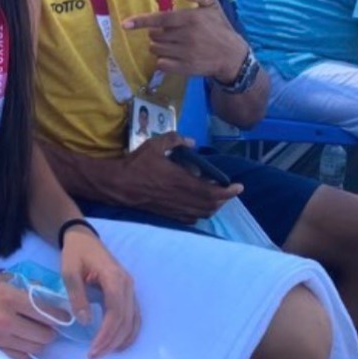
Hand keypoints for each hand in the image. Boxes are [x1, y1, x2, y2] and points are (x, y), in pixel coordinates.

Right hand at [0, 273, 58, 358]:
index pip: (46, 312)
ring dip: (40, 342)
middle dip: (52, 331)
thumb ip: (27, 284)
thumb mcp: (3, 277)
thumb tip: (48, 292)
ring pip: (34, 349)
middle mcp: (7, 320)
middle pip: (44, 335)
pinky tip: (24, 342)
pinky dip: (27, 351)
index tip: (65, 316)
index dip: (61, 316)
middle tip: (50, 325)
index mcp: (11, 298)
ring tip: (38, 334)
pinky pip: (20, 357)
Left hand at [59, 227, 140, 358]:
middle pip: (126, 320)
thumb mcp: (69, 270)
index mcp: (113, 277)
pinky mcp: (129, 292)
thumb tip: (86, 321)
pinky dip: (129, 333)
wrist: (83, 238)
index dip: (106, 334)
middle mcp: (127, 284)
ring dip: (121, 341)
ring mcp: (131, 288)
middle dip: (111, 342)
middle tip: (94, 357)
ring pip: (133, 321)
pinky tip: (118, 344)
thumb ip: (77, 295)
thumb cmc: (76, 253)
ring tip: (104, 354)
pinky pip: (134, 316)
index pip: (115, 312)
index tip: (92, 350)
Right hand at [119, 132, 242, 222]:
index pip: (213, 191)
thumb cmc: (136, 164)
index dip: (229, 191)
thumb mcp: (154, 145)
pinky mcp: (167, 214)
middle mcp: (182, 198)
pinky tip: (198, 206)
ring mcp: (175, 209)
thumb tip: (191, 141)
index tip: (239, 187)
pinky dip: (200, 213)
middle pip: (211, 205)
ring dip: (214, 207)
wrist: (118, 185)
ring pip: (202, 213)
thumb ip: (174, 140)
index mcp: (182, 181)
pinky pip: (190, 218)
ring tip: (216, 197)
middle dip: (224, 199)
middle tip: (229, 191)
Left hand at [123, 0, 247, 82]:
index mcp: (190, 19)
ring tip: (172, 45)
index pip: (160, 19)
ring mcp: (184, 54)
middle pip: (154, 36)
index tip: (125, 24)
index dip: (141, 21)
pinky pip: (161, 64)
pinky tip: (172, 57)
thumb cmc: (219, 28)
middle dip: (157, 34)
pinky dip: (162, 61)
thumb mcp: (214, 6)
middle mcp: (185, 36)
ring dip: (159, 47)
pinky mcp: (184, 68)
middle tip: (169, 34)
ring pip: (156, 50)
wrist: (232, 56)